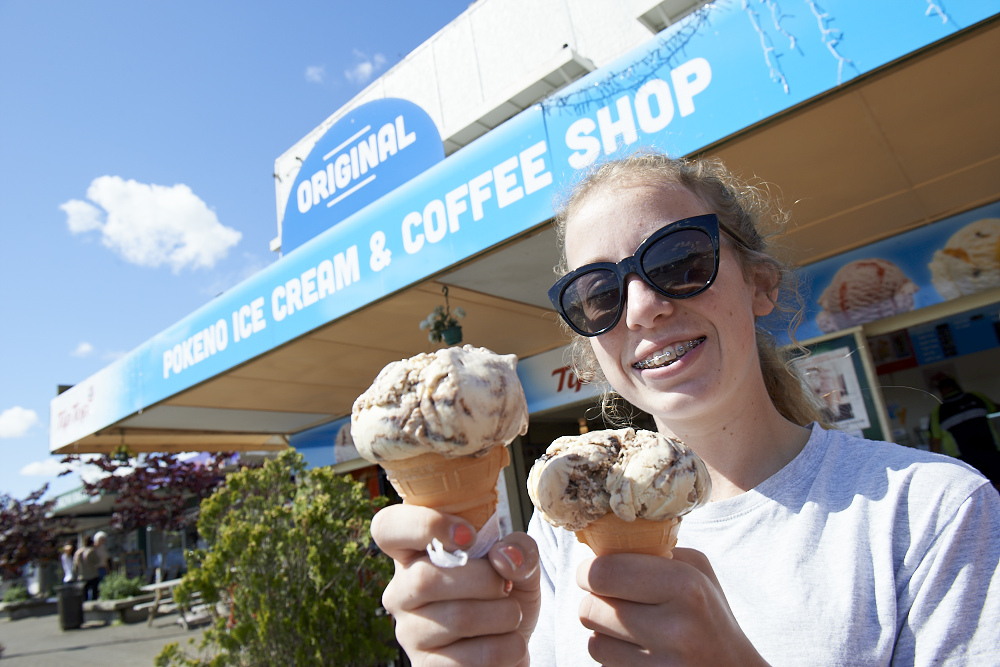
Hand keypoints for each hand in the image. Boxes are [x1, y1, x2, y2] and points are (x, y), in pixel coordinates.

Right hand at [372, 504, 540, 666]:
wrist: (511, 647)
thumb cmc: (504, 597)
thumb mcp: (519, 563)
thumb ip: (519, 549)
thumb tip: (504, 556)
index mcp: (414, 554)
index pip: (388, 527)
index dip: (424, 524)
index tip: (468, 534)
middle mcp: (401, 592)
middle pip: (425, 579)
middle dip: (483, 580)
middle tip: (505, 586)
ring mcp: (410, 633)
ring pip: (458, 618)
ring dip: (504, 615)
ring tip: (512, 615)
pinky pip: (471, 657)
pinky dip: (507, 647)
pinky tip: (508, 643)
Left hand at [577, 548, 767, 665]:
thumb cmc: (708, 613)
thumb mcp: (695, 570)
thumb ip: (652, 551)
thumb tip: (602, 543)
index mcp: (686, 586)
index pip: (603, 573)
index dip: (588, 571)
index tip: (593, 572)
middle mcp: (675, 628)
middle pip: (589, 608)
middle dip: (593, 601)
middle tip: (609, 598)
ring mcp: (664, 665)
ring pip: (593, 642)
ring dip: (602, 633)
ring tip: (629, 627)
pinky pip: (604, 665)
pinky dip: (613, 656)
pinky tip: (637, 650)